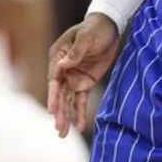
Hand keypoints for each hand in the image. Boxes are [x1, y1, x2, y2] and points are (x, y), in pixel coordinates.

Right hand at [47, 13, 119, 136]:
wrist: (109, 27)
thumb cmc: (93, 29)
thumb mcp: (85, 38)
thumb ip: (75, 53)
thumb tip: (62, 67)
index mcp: (58, 56)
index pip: (54, 78)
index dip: (53, 95)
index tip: (52, 110)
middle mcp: (62, 69)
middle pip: (59, 93)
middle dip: (59, 112)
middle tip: (59, 129)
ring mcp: (73, 77)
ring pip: (68, 100)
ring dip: (66, 116)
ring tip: (63, 134)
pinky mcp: (85, 83)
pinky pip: (81, 100)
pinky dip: (80, 113)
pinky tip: (79, 127)